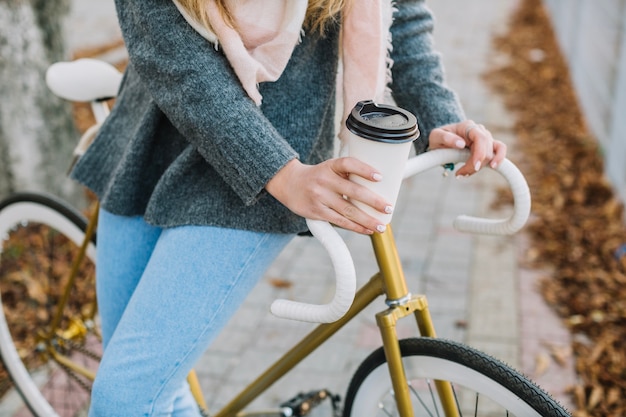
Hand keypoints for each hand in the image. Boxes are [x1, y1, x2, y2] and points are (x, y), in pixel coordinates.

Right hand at [265, 158, 392, 234]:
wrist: (289, 183)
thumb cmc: (318, 176)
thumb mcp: (330, 168)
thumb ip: (348, 174)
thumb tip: (378, 187)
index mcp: (331, 166)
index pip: (349, 164)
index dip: (364, 170)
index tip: (380, 177)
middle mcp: (325, 180)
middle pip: (353, 191)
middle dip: (373, 202)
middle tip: (388, 208)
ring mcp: (320, 197)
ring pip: (348, 211)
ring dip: (367, 220)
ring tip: (380, 226)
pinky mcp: (317, 212)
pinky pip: (339, 221)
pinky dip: (355, 227)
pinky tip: (366, 230)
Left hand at [428, 120, 506, 176]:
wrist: (441, 139)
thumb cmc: (439, 137)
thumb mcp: (436, 136)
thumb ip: (446, 138)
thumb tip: (461, 143)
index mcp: (468, 126)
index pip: (481, 138)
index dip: (480, 153)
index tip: (475, 167)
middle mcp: (479, 130)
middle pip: (487, 149)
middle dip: (475, 165)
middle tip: (460, 175)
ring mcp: (485, 137)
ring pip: (492, 153)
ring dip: (482, 166)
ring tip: (466, 174)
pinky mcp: (488, 146)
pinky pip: (499, 151)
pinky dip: (498, 160)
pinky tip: (492, 167)